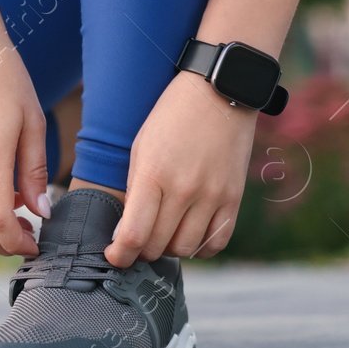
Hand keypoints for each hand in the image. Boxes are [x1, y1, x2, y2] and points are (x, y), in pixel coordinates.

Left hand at [107, 70, 255, 265]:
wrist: (218, 92)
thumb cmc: (171, 117)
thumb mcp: (141, 147)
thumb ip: (135, 191)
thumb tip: (127, 232)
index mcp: (154, 174)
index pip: (134, 235)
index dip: (120, 255)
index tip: (114, 256)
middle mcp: (184, 190)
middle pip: (158, 246)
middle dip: (142, 250)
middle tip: (138, 239)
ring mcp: (212, 195)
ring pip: (185, 248)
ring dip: (170, 248)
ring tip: (165, 232)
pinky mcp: (234, 197)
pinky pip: (217, 242)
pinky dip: (201, 247)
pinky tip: (191, 234)